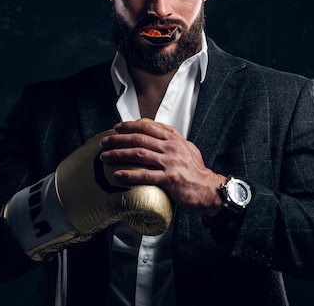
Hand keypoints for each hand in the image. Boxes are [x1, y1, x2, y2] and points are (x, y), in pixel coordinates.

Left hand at [99, 121, 225, 215]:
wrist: (208, 189)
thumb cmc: (196, 170)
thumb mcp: (187, 147)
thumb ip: (173, 137)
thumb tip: (159, 129)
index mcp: (174, 139)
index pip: (148, 127)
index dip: (130, 126)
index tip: (117, 128)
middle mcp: (171, 148)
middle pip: (139, 139)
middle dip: (119, 139)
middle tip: (105, 142)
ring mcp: (170, 162)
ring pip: (139, 154)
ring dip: (119, 154)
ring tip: (106, 157)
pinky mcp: (169, 178)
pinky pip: (145, 175)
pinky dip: (129, 174)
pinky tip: (118, 175)